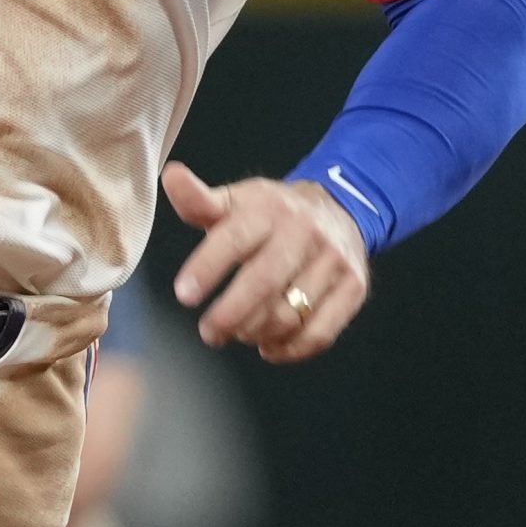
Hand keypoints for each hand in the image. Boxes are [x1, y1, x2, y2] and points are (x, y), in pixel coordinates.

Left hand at [163, 161, 370, 363]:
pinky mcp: (354, 287)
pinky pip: (321, 332)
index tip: (184, 294)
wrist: (338, 208)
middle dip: (231, 314)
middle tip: (209, 332)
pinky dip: (290, 349)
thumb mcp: (237, 201)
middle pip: (264, 281)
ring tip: (238, 333)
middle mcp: (305, 232)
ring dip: (256, 332)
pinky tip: (268, 346)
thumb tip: (171, 177)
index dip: (206, 268)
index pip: (234, 239)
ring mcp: (333, 260)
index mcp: (269, 209)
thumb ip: (199, 200)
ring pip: (291, 312)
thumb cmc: (274, 213)